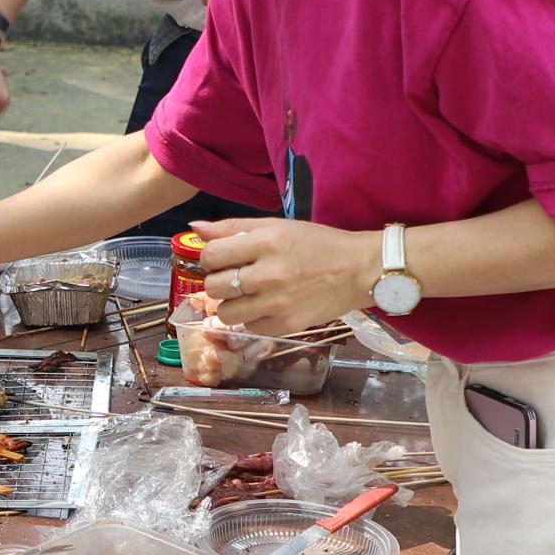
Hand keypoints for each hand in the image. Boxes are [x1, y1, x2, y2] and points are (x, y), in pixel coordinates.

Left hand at [191, 218, 376, 335]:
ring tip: (248, 294)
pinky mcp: (286, 324)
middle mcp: (269, 274)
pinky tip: (267, 305)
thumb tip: (195, 229)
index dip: (211, 258)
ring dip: (231, 303)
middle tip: (235, 277)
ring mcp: (277, 303)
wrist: (358, 270)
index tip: (222, 259)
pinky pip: (249, 327)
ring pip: (226, 312)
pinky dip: (252, 318)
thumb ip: (234, 228)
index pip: (212, 255)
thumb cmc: (318, 244)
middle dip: (218, 281)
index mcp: (266, 242)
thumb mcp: (277, 226)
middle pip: (214, 286)